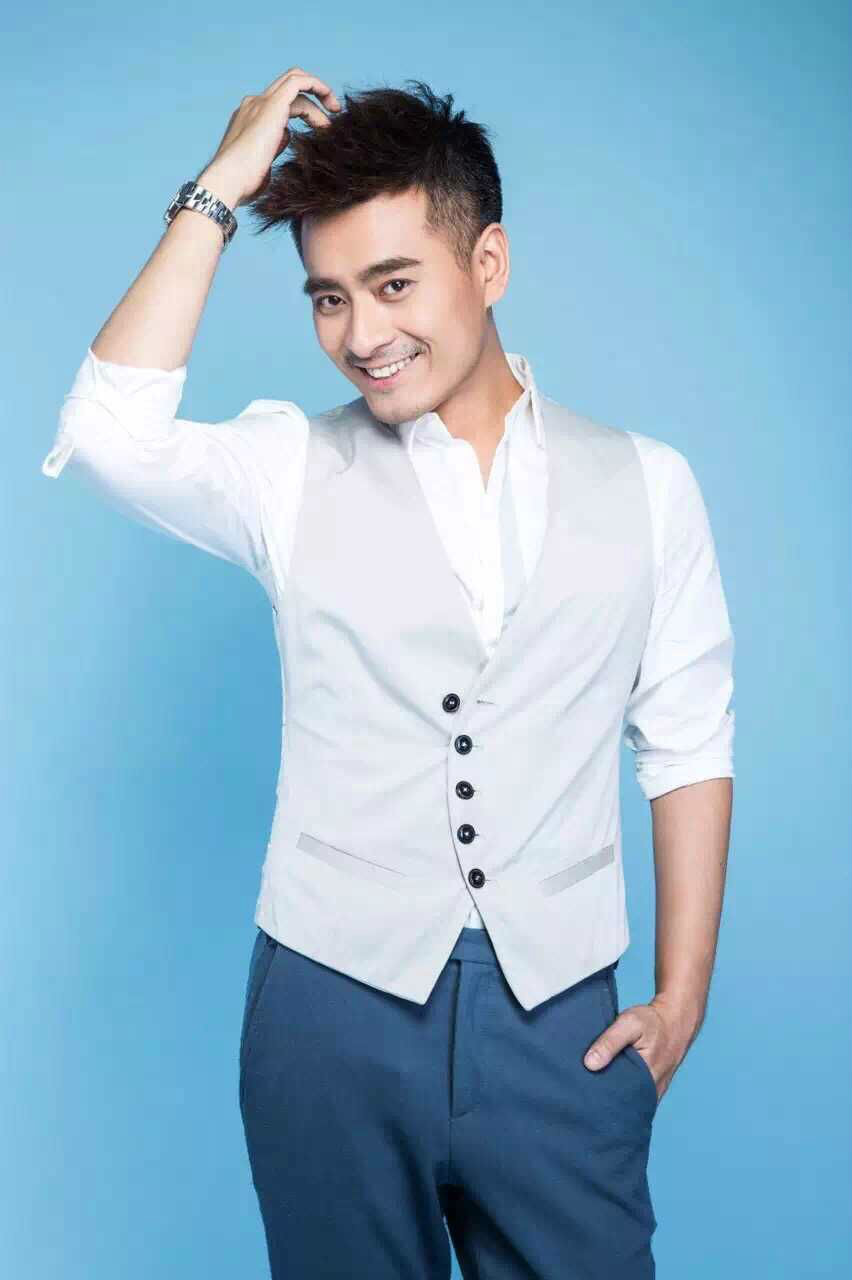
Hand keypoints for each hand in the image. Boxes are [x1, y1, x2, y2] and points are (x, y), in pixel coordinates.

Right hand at [196, 66, 341, 208]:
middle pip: (288, 87)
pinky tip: (330, 106)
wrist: (228, 181)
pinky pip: (298, 82)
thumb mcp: (263, 167)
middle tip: (333, 114)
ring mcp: (260, 103)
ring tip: (335, 115)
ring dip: (319, 94)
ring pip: (295, 82)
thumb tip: (286, 144)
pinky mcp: (271, 105)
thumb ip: (273, 152)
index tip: (321, 130)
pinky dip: (317, 86)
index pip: (281, 105)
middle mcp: (254, 105)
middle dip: (313, 95)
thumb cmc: (242, 185)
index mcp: (251, 119)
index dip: (305, 112)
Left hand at [584, 993, 695, 1103]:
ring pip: (627, 1102)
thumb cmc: (652, 1022)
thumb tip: (589, 1064)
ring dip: (612, 1096)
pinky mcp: (651, 1092)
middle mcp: (650, 1091)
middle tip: (584, 1088)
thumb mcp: (629, 1024)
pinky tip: (609, 1084)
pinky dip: (622, 1093)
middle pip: (620, 1103)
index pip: (615, 1098)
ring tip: (593, 1086)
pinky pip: (634, 1099)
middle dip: (602, 1098)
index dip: (597, 1095)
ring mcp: (652, 1094)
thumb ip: (609, 1042)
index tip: (581, 1089)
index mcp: (644, 1078)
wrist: (675, 1022)